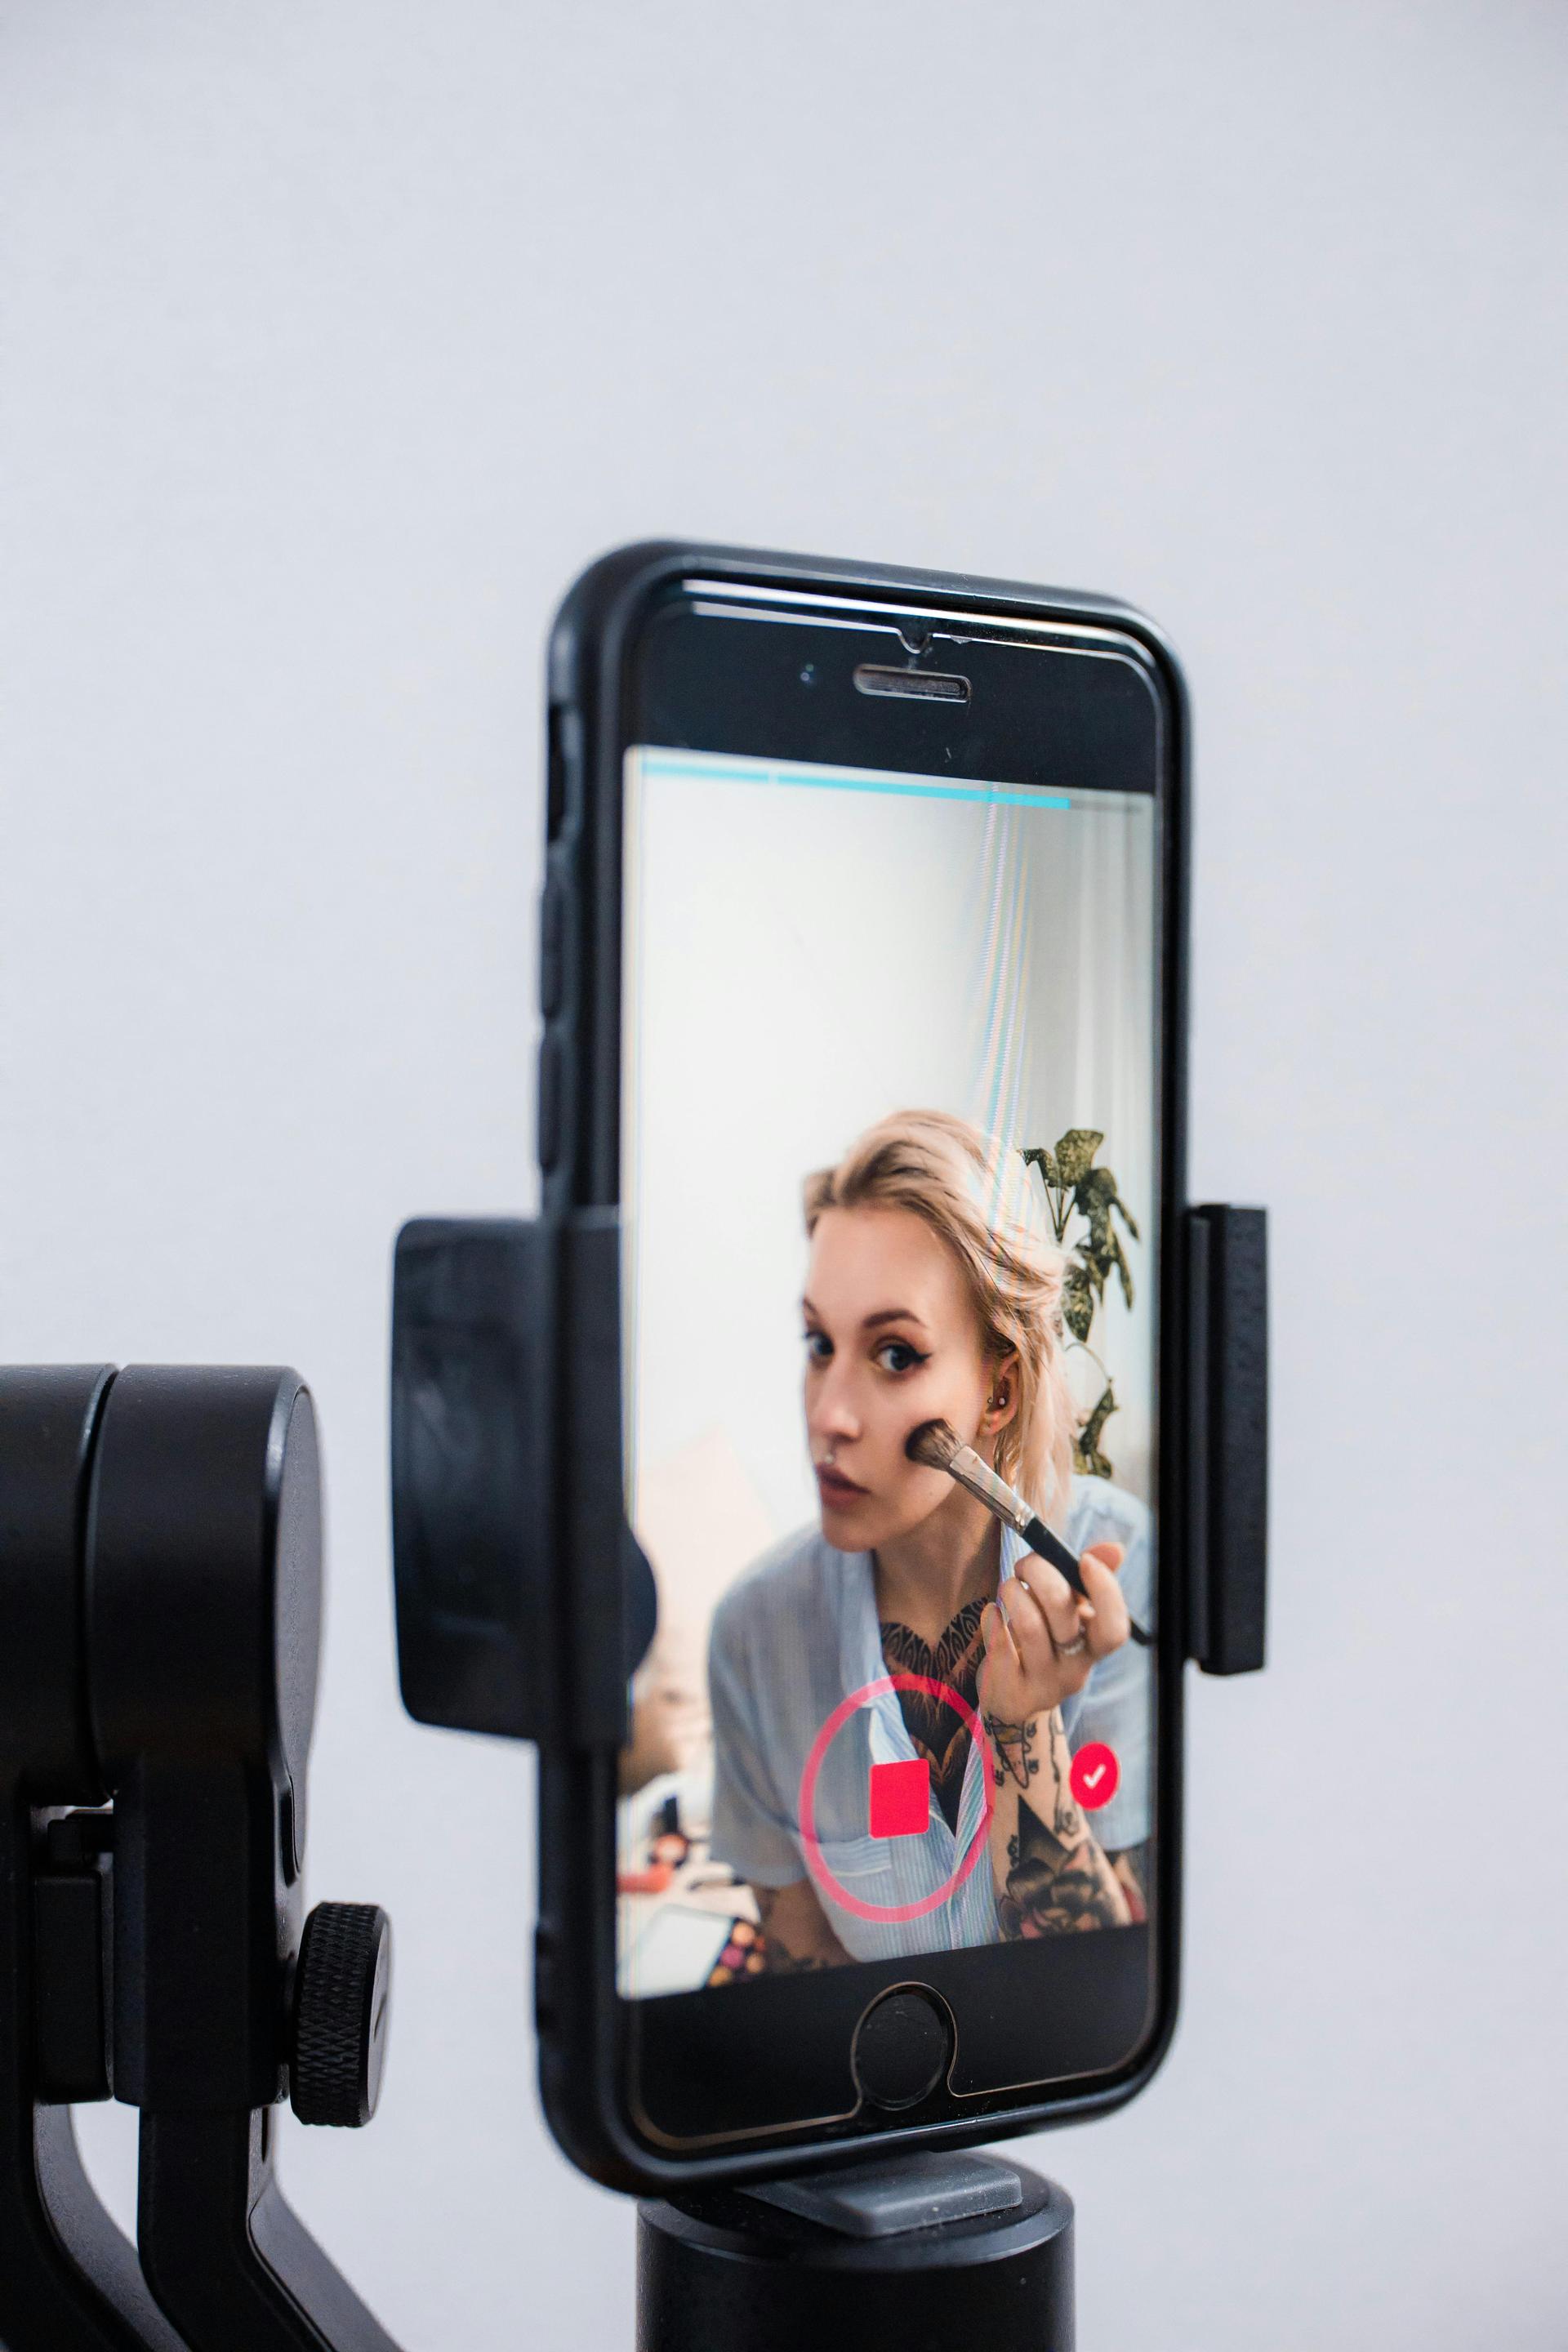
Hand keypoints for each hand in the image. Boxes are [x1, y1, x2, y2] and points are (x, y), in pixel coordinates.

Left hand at [976, 1542, 1127, 1726]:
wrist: (1015, 1700)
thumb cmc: (1043, 1643)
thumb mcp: (1067, 1616)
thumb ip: (1085, 1582)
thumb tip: (1115, 1549)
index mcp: (1093, 1647)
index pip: (1114, 1627)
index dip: (1105, 1591)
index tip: (1084, 1560)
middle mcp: (1074, 1670)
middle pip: (1065, 1616)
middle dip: (1041, 1574)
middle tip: (1024, 1566)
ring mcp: (1043, 1684)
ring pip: (1031, 1626)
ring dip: (1014, 1593)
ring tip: (1009, 1587)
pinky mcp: (1011, 1691)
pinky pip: (1000, 1648)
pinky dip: (992, 1620)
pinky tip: (991, 1611)